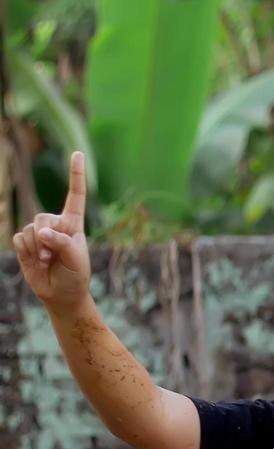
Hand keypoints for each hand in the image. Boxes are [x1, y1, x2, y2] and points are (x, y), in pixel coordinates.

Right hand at [14, 151, 90, 312]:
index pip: (75, 196)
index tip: (78, 154)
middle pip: (42, 217)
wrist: (61, 294)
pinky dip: (26, 251)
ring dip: (36, 248)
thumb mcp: (76, 259)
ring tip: (46, 261)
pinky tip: (35, 261)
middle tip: (52, 255)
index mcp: (73, 224)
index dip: (76, 175)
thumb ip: (61, 243)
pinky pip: (18, 239)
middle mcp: (55, 225)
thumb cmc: (75, 275)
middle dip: (45, 237)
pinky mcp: (25, 243)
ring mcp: (38, 234)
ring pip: (29, 230)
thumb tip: (41, 233)